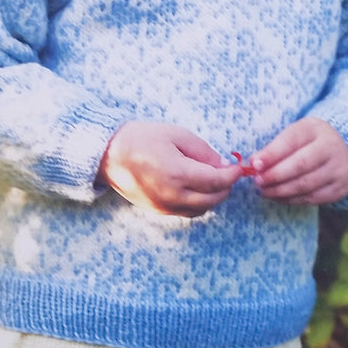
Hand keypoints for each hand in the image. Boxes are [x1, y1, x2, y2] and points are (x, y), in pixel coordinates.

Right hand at [99, 122, 239, 215]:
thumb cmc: (143, 138)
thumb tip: (222, 165)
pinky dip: (199, 203)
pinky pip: (187, 212)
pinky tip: (197, 189)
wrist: (109, 154)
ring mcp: (165, 206)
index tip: (238, 168)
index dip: (232, 175)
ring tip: (213, 180)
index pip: (217, 181)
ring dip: (213, 197)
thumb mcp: (177, 135)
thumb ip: (203, 152)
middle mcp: (173, 195)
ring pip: (202, 209)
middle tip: (228, 173)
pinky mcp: (158, 211)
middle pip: (213, 199)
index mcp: (179, 174)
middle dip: (225, 187)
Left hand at [250, 117, 347, 205]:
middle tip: (258, 181)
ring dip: (280, 190)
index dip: (272, 154)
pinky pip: (311, 198)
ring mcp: (338, 168)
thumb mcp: (294, 136)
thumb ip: (274, 148)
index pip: (291, 141)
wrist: (342, 153)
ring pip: (305, 184)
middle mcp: (331, 147)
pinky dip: (291, 199)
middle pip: (300, 164)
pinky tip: (278, 197)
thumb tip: (253, 164)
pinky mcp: (339, 188)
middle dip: (275, 175)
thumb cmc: (309, 143)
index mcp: (315, 129)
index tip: (254, 165)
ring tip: (265, 191)